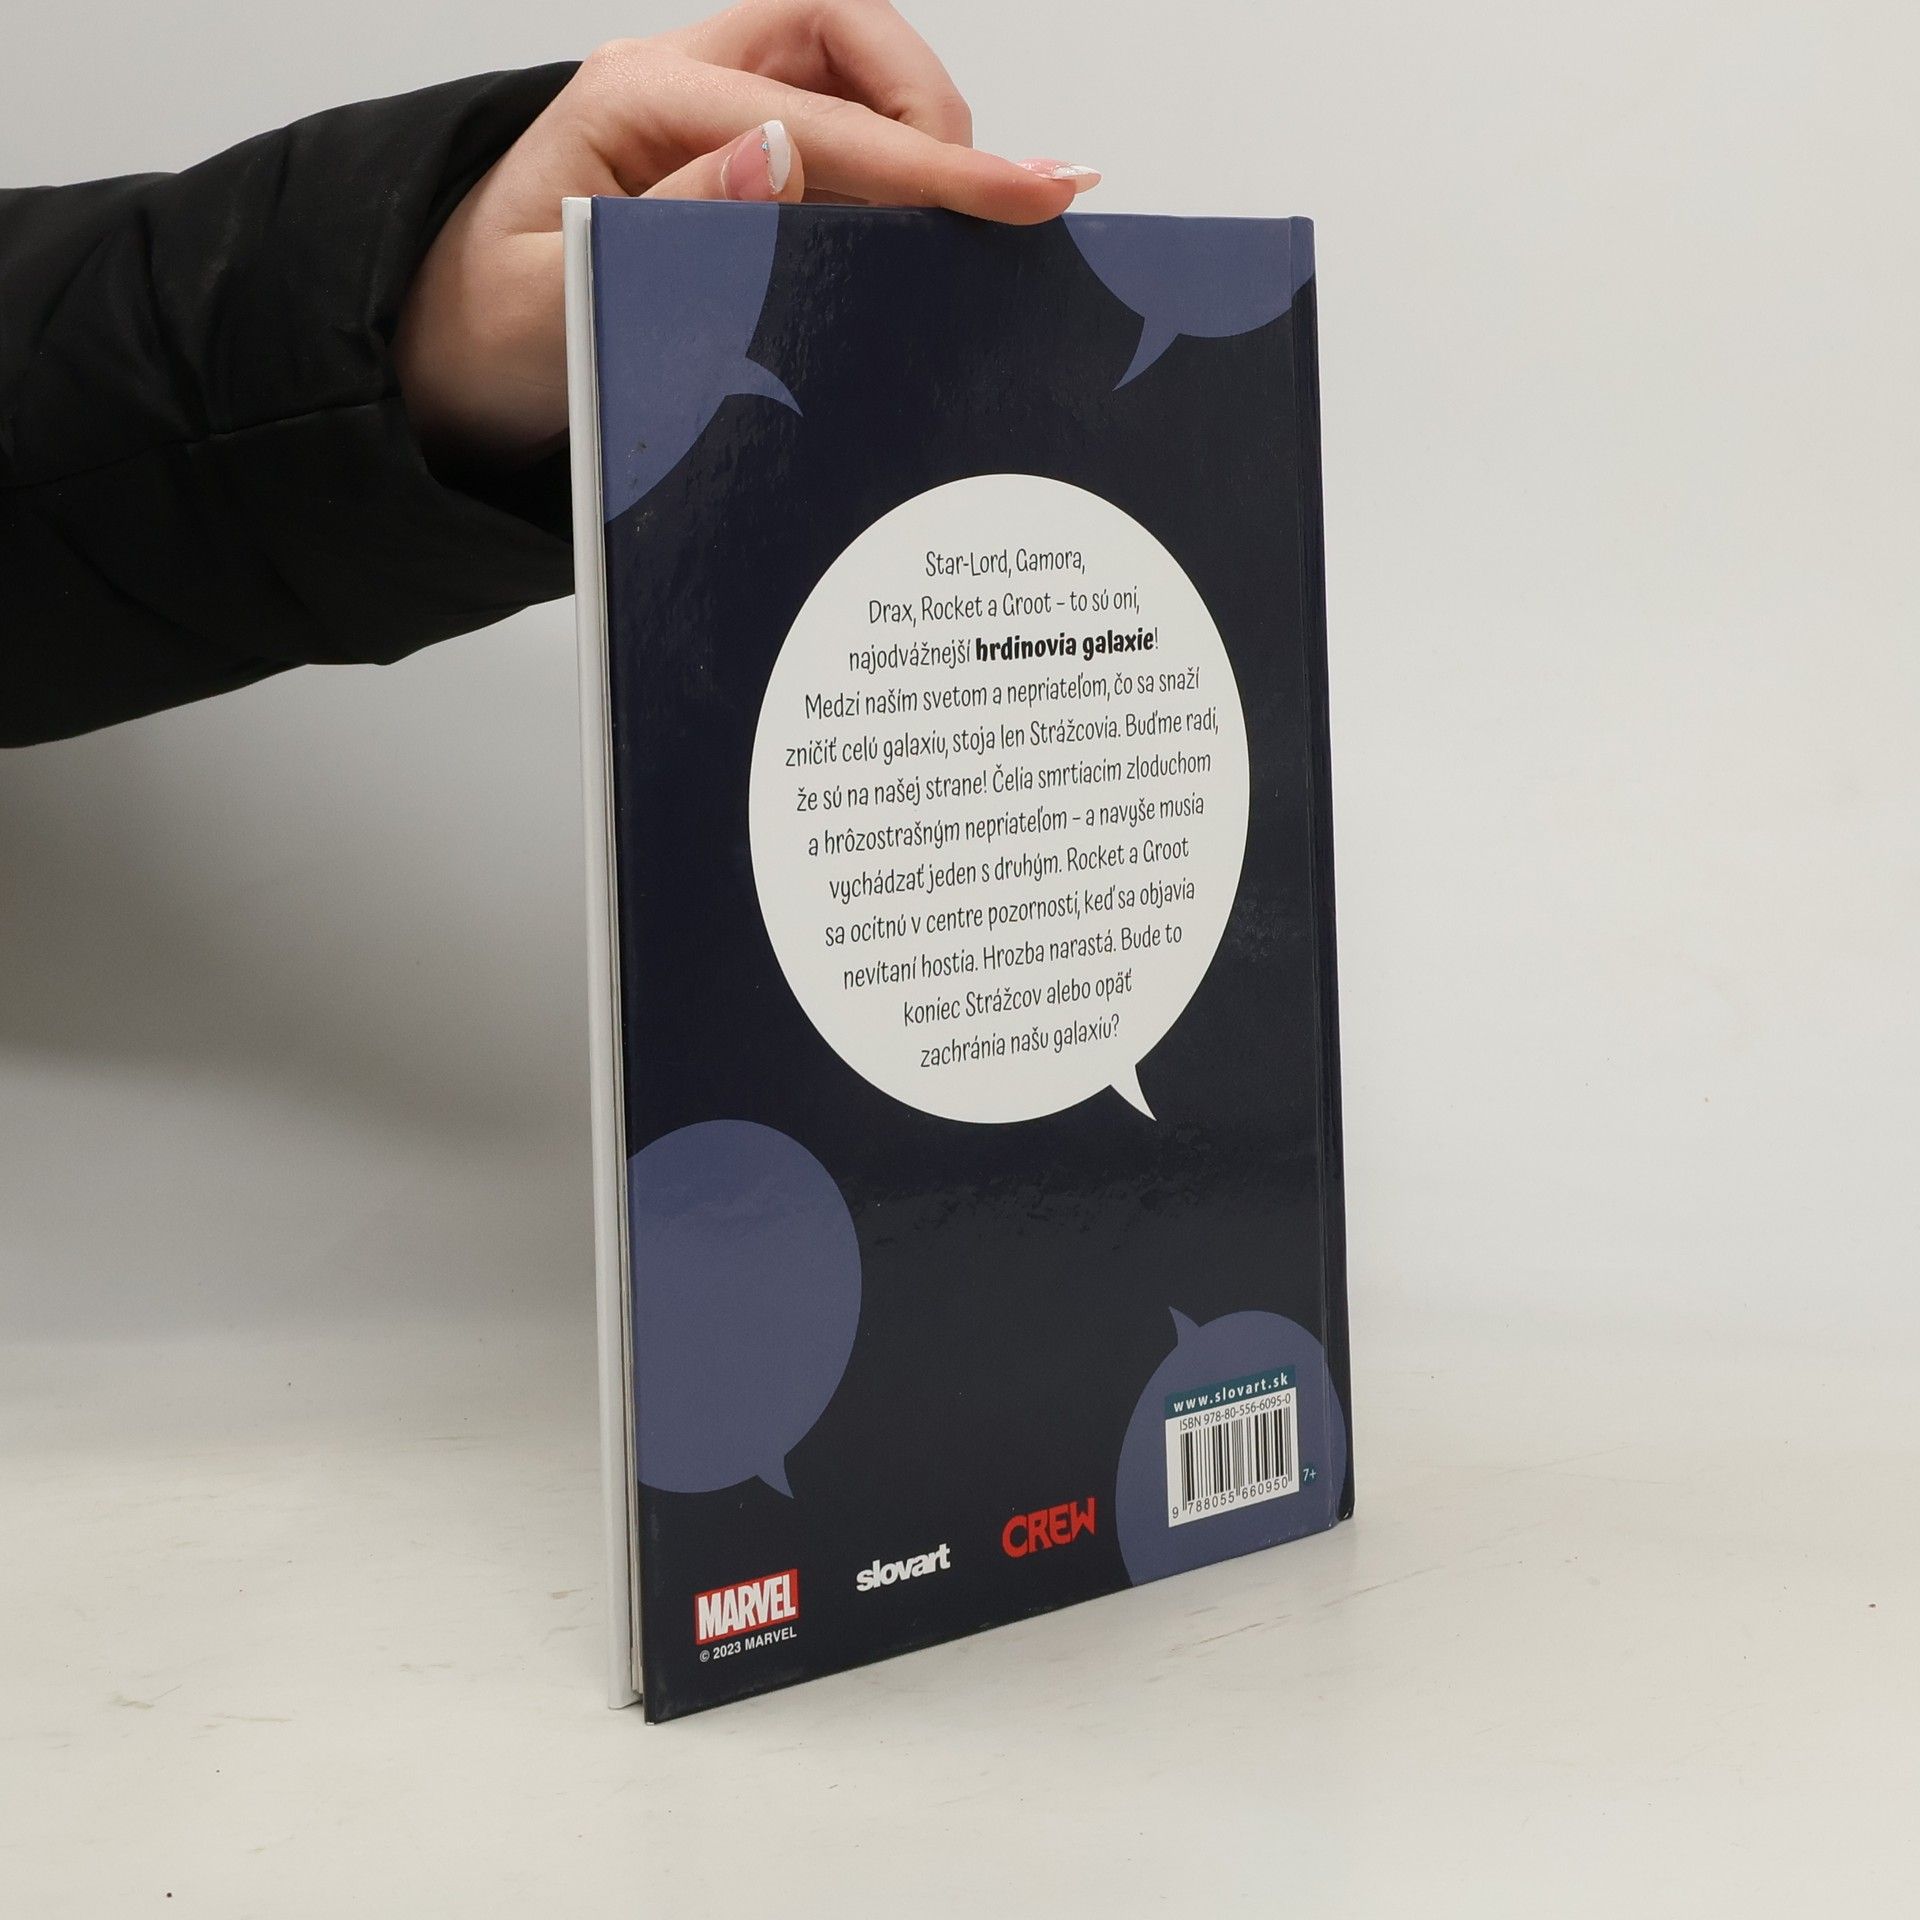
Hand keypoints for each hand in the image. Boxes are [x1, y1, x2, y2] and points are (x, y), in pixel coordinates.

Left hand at [394, 0, 1100, 472]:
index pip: (816, 112)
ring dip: (916, 131)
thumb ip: (673, 226)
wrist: (447, 357)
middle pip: (842, 34)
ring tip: (969, 219)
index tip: (1025, 193)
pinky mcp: (727, 155)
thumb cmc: (494, 334)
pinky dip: (893, 165)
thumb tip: (781, 151)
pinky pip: (834, 127)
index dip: (929, 160)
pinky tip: (932, 221)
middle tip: (982, 208)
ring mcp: (707, 116)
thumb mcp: (562, 302)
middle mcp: (678, 88)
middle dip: (928, 109)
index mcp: (634, 103)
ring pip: (849, 68)